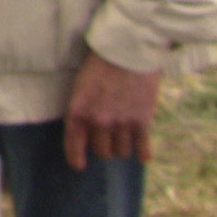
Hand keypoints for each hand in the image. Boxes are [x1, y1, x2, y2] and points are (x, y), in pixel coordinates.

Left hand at [64, 51, 162, 168]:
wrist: (127, 50)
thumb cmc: (99, 63)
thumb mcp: (80, 85)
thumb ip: (81, 108)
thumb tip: (84, 130)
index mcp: (78, 111)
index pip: (73, 145)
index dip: (76, 158)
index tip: (79, 165)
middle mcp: (98, 121)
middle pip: (101, 151)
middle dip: (102, 146)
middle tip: (106, 138)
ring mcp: (121, 124)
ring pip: (121, 152)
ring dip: (121, 147)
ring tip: (123, 137)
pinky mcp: (142, 122)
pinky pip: (142, 150)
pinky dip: (142, 154)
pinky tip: (142, 153)